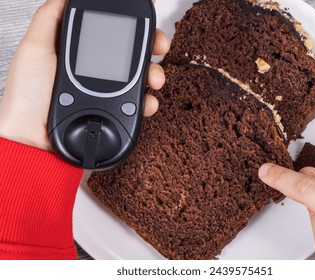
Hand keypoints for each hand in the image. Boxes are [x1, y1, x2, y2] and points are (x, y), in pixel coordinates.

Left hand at [0, 0, 169, 150]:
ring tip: (153, 78)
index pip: (112, 32)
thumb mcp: (34, 48)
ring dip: (155, 74)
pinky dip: (149, 101)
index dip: (131, 24)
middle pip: (134, 53)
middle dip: (152, 45)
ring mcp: (109, 93)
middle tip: (159, 45)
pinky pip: (140, 104)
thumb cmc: (28, 98)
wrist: (35, 140)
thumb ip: (51, 19)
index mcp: (82, 53)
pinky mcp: (116, 113)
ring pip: (142, 78)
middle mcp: (98, 71)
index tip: (143, 19)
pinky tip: (146, 101)